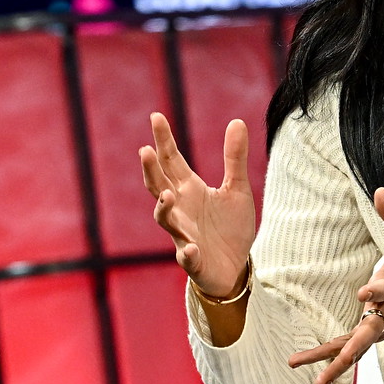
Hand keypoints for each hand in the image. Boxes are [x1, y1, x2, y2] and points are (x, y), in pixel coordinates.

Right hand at [141, 113, 255, 297]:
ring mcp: (183, 234)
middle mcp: (180, 209)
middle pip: (158, 185)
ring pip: (165, 219)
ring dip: (163, 208)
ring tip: (166, 196)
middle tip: (146, 151)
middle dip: (151, 170)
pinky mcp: (193, 260)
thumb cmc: (230, 226)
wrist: (235, 268)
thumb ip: (234, 158)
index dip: (163, 139)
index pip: (171, 160)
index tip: (156, 116)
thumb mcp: (237, 188)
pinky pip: (186, 256)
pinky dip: (188, 252)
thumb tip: (237, 120)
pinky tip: (192, 248)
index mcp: (189, 189)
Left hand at [288, 187, 383, 383]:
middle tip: (335, 364)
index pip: (383, 288)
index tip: (363, 292)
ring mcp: (382, 328)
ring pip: (357, 349)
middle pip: (368, 333)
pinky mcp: (377, 335)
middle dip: (350, 350)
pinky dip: (333, 361)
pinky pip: (352, 349)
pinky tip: (313, 375)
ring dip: (334, 365)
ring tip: (313, 383)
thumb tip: (379, 188)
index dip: (374, 289)